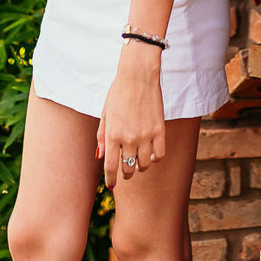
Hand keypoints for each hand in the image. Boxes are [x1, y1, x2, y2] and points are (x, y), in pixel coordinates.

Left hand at [97, 43, 165, 187]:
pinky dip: (155, 158)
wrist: (138, 76)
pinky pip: (159, 155)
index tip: (111, 185)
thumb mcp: (106, 114)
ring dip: (140, 166)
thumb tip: (100, 157)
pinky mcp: (159, 130)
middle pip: (128, 168)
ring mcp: (145, 135)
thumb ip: (102, 136)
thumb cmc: (118, 93)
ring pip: (144, 164)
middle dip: (126, 173)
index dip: (110, 179)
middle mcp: (129, 138)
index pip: (111, 166)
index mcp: (112, 134)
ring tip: (138, 160)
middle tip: (126, 170)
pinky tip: (151, 153)